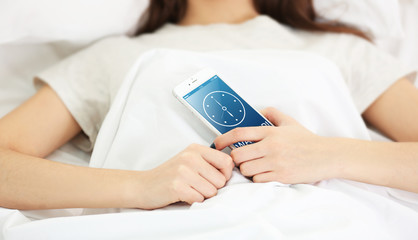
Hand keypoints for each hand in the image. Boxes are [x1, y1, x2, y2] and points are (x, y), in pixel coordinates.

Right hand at [133, 144, 233, 208]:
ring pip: (212, 191)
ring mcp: (183, 171)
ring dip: (202, 195)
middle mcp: (190, 157)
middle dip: (212, 187)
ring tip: (189, 189)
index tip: (215, 178)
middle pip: (221, 180)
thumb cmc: (168, 175)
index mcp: (195, 149)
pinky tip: (182, 194)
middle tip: (196, 185)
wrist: (143, 185)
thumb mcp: (189, 160)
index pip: (226, 161)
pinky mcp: (177, 186)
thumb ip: (208, 162)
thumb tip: (231, 171)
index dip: (225, 174)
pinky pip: (199, 199)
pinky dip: (193, 200)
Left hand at [214, 107, 339, 183]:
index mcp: (271, 132)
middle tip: (242, 159)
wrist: (327, 156)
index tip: (217, 143)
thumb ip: (273, 114)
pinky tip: (265, 174)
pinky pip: (258, 180)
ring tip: (255, 167)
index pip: (240, 133)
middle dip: (236, 159)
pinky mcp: (281, 176)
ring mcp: (276, 162)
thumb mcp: (290, 122)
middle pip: (238, 155)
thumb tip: (258, 111)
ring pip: (246, 170)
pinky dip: (258, 178)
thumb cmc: (307, 140)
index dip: (224, 139)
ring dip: (247, 170)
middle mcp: (271, 146)